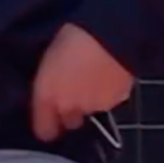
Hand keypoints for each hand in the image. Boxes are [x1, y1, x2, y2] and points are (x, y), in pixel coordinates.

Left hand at [31, 23, 133, 142]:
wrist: (106, 32)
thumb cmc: (68, 32)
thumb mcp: (46, 52)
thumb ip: (47, 78)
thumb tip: (49, 87)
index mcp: (46, 94)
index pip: (45, 130)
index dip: (46, 125)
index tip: (47, 119)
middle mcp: (70, 107)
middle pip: (69, 121)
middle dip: (70, 110)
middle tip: (70, 88)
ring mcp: (96, 105)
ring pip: (90, 109)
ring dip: (89, 97)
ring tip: (90, 72)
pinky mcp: (118, 99)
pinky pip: (110, 98)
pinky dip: (108, 90)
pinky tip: (106, 69)